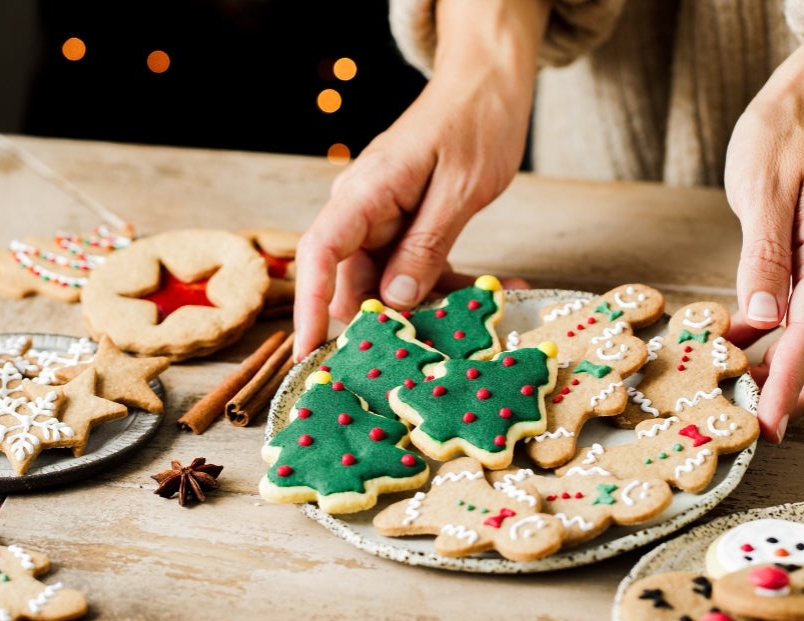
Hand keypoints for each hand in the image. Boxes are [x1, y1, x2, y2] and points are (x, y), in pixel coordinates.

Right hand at [292, 0, 549, 359]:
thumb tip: (395, 298)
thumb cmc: (476, 121)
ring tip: (482, 318)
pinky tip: (494, 292)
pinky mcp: (409, 225)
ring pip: (391, 281)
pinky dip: (450, 283)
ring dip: (433, 305)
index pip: (319, 253)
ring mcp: (385, 218)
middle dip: (387, 321)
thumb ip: (426, 244)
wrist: (489, 82)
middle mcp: (365, 208)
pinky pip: (418, 266)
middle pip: (355, 279)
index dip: (309, 305)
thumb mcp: (460, 188)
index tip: (309, 351)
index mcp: (366, 192)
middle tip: (430, 355)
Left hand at [724, 18, 803, 442]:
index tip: (763, 429)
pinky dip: (777, 352)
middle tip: (734, 418)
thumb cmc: (784, 141)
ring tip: (726, 390)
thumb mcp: (763, 193)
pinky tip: (734, 351)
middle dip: (787, 398)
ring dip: (780, 378)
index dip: (785, 390)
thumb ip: (763, 259)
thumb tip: (764, 322)